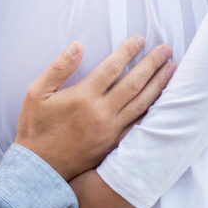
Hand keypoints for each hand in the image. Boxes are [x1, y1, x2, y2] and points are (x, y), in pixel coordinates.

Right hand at [14, 37, 174, 180]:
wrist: (39, 168)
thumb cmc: (34, 128)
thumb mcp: (36, 93)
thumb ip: (58, 68)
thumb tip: (77, 46)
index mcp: (83, 96)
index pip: (112, 68)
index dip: (128, 51)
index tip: (140, 39)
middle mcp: (101, 112)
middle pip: (134, 83)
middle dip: (152, 63)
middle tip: (166, 49)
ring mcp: (110, 130)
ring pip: (142, 103)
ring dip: (159, 84)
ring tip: (172, 69)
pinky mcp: (114, 144)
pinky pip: (139, 125)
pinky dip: (153, 111)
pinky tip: (163, 101)